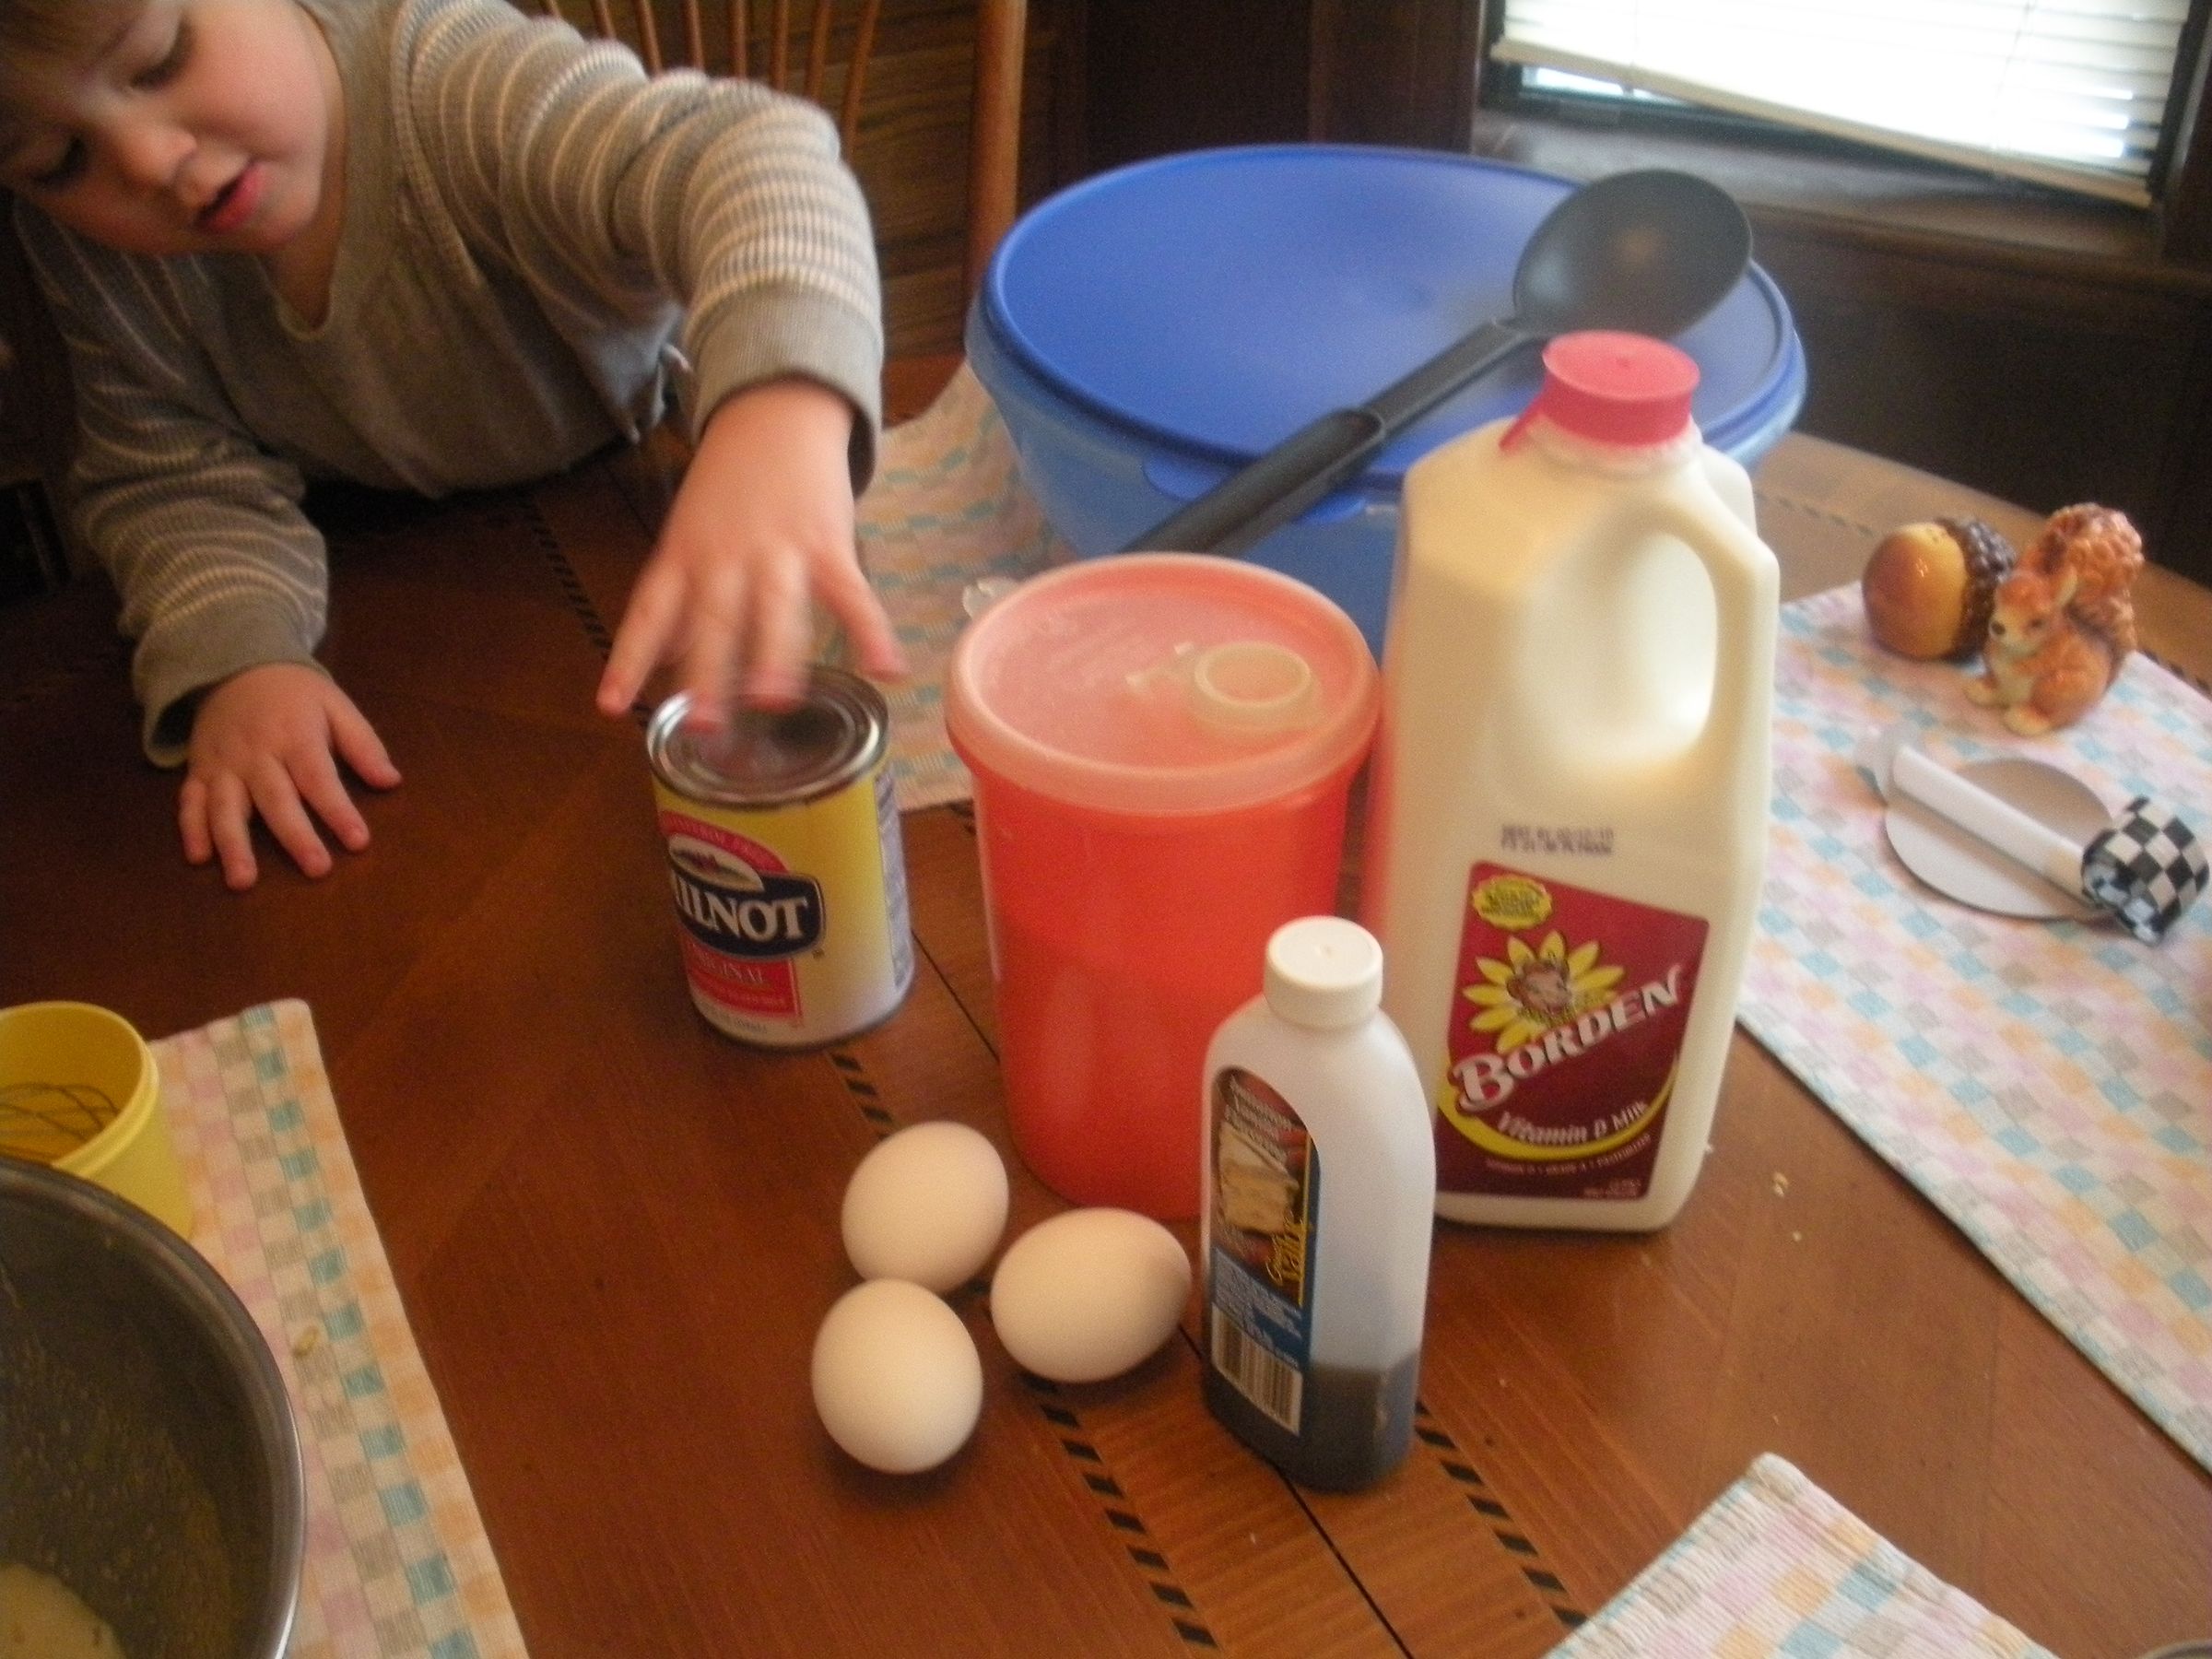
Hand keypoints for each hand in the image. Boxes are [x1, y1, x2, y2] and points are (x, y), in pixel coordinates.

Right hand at [180, 663, 401, 889]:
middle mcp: (256, 754)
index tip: (358, 841)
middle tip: (316, 869)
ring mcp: (222, 764)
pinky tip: (198, 859)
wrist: (234, 666)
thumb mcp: (335, 706)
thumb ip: (363, 744)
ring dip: (233, 845)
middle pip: (275, 799)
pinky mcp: (198, 771)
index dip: (338, 810)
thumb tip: (391, 781)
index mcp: (296, 736)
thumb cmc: (295, 695)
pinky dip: (190, 830)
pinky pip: (190, 801)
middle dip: (295, 836)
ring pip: (225, 807)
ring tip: (243, 881)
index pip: (319, 778)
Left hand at [596, 378, 905, 725]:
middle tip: (705, 724)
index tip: (611, 705)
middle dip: (708, 672)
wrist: (774, 412)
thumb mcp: (689, 535)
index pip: (649, 612)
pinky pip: (850, 594)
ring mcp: (778, 550)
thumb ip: (680, 597)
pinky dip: (871, 631)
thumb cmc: (728, 485)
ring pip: (775, 609)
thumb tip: (663, 658)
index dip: (630, 658)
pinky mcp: (827, 543)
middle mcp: (725, 557)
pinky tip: (887, 669)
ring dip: (775, 656)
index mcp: (684, 555)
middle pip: (713, 619)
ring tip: (773, 700)